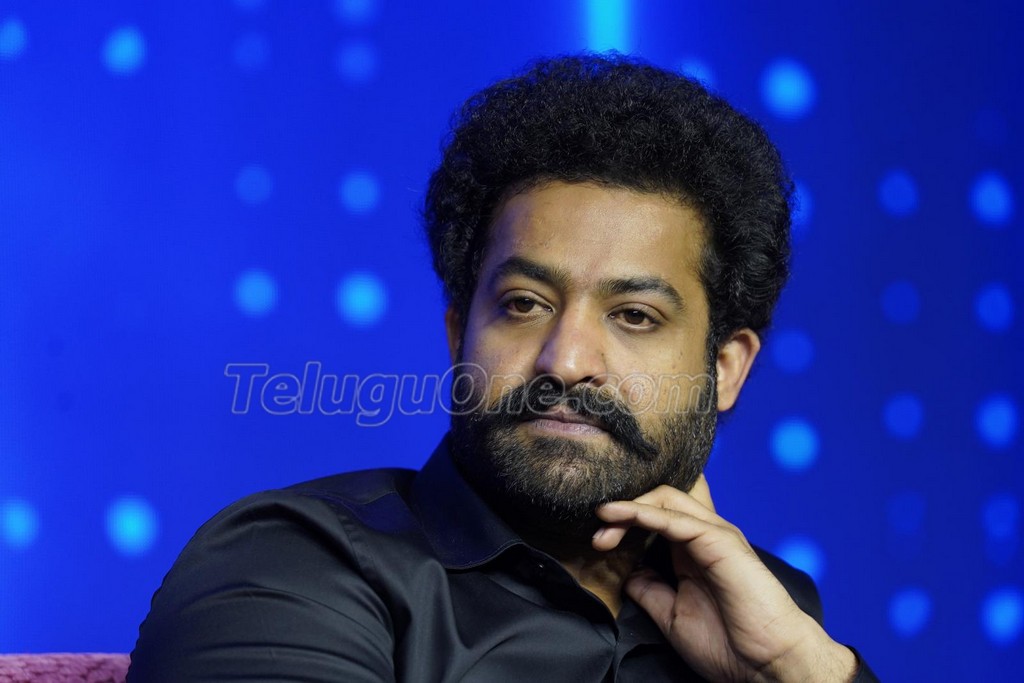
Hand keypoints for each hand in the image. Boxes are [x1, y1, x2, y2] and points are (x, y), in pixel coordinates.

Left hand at [592, 477, 855, 682]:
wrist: (767, 665)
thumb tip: (626, 574)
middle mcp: (703, 535)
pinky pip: (676, 518)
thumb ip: (650, 590)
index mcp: (692, 550)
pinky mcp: (720, 541)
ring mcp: (714, 534)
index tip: (597, 542)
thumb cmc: (728, 644)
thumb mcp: (672, 615)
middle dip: (622, 510)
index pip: (654, 515)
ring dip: (629, 507)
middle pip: (658, 499)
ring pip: (666, 499)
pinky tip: (621, 518)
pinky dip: (645, 514)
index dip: (623, 520)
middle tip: (597, 534)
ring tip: (602, 521)